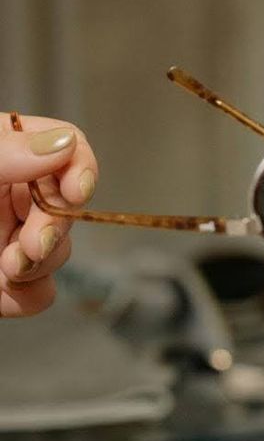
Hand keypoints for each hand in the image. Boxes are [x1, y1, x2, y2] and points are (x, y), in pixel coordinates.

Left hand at [0, 113, 97, 317]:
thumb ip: (5, 153)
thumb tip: (63, 143)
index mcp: (3, 154)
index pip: (66, 147)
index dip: (79, 169)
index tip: (75, 193)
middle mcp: (10, 195)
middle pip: (70, 206)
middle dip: (55, 229)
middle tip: (30, 246)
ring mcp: (10, 240)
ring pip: (61, 253)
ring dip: (38, 266)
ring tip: (3, 270)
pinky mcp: (4, 283)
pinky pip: (40, 294)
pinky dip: (24, 297)